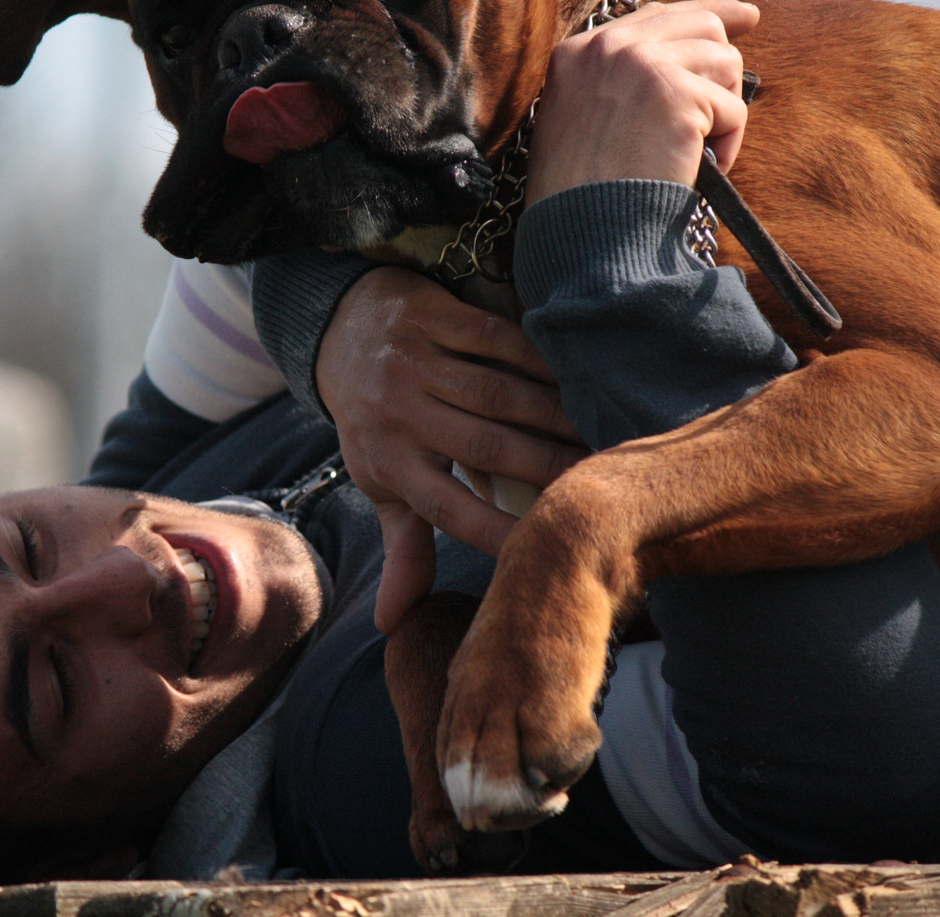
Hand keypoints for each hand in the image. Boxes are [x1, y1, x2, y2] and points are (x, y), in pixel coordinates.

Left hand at [315, 267, 586, 632]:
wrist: (341, 331)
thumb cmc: (376, 423)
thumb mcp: (383, 485)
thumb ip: (403, 549)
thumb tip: (391, 624)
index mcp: (388, 462)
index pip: (446, 508)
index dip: (496, 531)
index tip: (546, 548)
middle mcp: (396, 413)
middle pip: (482, 446)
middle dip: (545, 466)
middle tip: (598, 483)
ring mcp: (411, 361)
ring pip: (494, 392)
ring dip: (550, 413)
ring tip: (596, 433)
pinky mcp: (429, 315)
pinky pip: (491, 337)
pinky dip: (534, 358)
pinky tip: (571, 377)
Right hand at [526, 0, 760, 203]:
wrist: (582, 231)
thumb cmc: (581, 193)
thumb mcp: (582, 119)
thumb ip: (619, 81)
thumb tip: (692, 57)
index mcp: (579, 52)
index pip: (658, 15)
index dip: (709, 13)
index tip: (746, 17)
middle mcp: (610, 47)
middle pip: (703, 26)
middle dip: (722, 70)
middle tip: (721, 113)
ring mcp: (644, 66)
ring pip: (726, 63)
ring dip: (724, 112)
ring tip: (697, 153)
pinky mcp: (678, 96)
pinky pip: (734, 110)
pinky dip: (727, 146)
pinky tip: (697, 170)